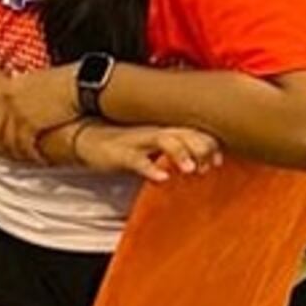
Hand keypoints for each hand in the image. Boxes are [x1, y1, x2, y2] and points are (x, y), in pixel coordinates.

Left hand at [0, 63, 80, 157]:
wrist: (83, 83)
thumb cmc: (71, 79)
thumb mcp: (43, 78)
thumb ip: (29, 86)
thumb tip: (29, 90)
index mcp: (11, 86)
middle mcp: (9, 99)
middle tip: (4, 155)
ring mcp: (17, 112)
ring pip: (8, 141)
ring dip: (16, 153)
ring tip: (26, 160)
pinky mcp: (30, 125)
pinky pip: (23, 146)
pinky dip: (31, 155)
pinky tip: (39, 160)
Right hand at [71, 122, 220, 183]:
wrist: (87, 137)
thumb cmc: (126, 143)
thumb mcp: (155, 145)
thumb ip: (179, 149)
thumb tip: (206, 161)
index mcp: (165, 128)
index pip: (194, 129)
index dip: (210, 144)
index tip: (218, 161)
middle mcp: (155, 130)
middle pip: (185, 131)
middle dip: (201, 148)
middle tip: (209, 166)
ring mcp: (138, 140)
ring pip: (164, 140)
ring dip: (180, 153)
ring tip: (190, 169)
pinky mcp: (121, 153)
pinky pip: (137, 160)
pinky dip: (150, 168)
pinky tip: (161, 177)